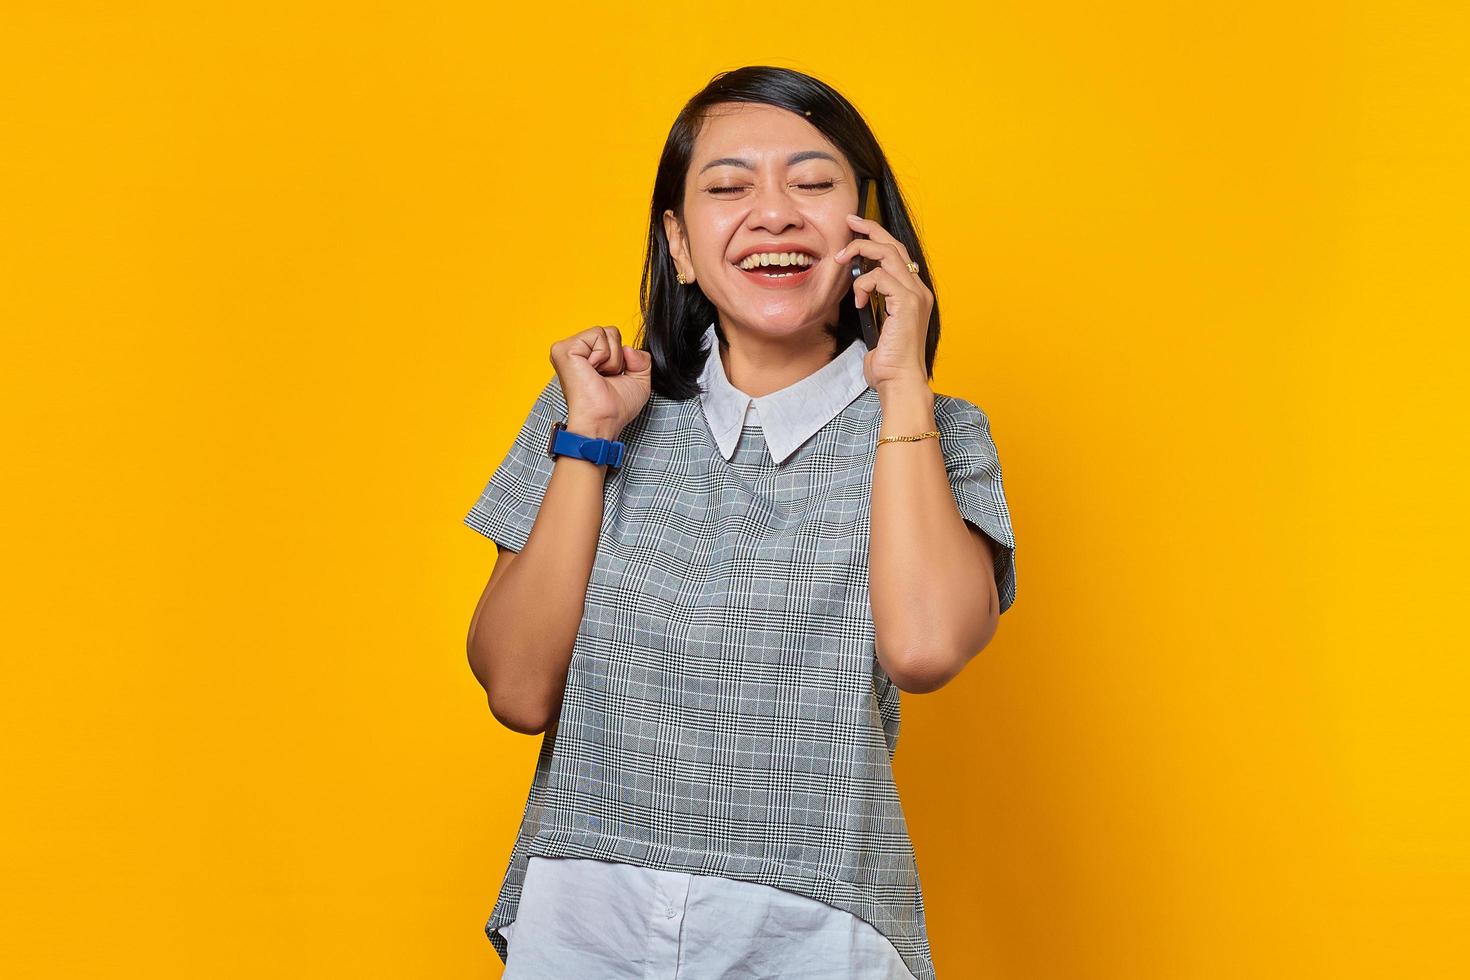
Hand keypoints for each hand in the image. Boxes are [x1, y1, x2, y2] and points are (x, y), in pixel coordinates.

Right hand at [550, 325, 652, 433]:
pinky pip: (597, 334)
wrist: (603, 420)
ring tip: (599, 375)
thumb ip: (641, 359)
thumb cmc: (615, 409)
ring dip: (612, 358)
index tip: (612, 378)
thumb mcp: (639, 380)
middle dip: (617, 356)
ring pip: (605, 332)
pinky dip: (603, 354)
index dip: (622, 359)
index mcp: (587, 357)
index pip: (612, 338)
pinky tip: (592, 370)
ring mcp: (567, 349)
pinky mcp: (564, 349)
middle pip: (610, 332)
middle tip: (605, 377)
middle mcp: (575, 352)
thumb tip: (629, 348)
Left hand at [833, 212, 934, 391]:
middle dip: (870, 229)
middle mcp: (918, 290)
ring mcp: (915, 295)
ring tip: (841, 260)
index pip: (896, 255)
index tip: (856, 228)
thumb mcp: (878, 328)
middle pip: (894, 246)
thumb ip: (874, 307)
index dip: (877, 238)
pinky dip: (864, 284)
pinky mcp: (907, 302)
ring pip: (887, 254)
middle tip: (849, 221)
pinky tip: (859, 301)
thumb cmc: (888, 363)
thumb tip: (860, 294)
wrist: (900, 382)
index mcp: (913, 295)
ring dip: (860, 252)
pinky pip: (880, 277)